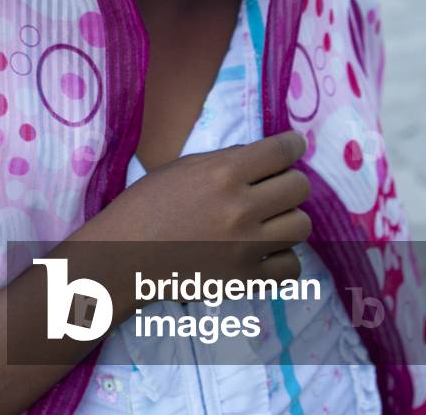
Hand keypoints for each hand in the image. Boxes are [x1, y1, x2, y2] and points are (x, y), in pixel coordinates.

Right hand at [110, 130, 311, 283]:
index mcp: (223, 172)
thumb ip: (226, 161)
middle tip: (274, 187)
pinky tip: (262, 252)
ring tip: (267, 222)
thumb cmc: (147, 204)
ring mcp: (245, 246)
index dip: (294, 145)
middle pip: (299, 187)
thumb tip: (265, 158)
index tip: (294, 147)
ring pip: (301, 226)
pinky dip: (280, 259)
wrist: (123, 254)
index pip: (282, 151)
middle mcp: (240, 207)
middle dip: (290, 182)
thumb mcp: (183, 168)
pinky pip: (291, 267)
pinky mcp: (245, 280)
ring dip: (287, 219)